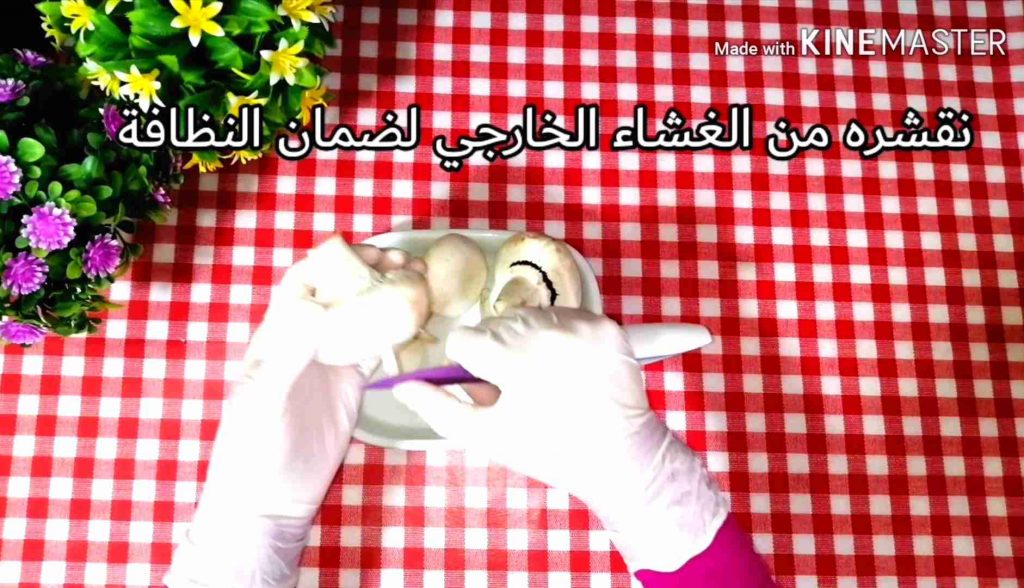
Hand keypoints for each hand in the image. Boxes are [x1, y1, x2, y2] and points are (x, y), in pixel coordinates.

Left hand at [165, 238, 424, 587]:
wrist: (270, 498)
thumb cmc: (253, 449)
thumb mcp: (262, 401)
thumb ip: (286, 356)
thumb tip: (316, 310)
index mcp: (276, 337)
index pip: (303, 284)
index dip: (332, 261)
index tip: (366, 252)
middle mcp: (305, 341)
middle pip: (339, 293)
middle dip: (370, 271)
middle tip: (405, 262)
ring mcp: (330, 362)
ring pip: (362, 315)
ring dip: (388, 295)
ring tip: (420, 281)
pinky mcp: (352, 385)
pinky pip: (377, 348)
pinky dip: (398, 330)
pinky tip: (419, 319)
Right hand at [393, 307, 729, 572]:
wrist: (619, 457)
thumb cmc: (547, 450)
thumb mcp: (487, 436)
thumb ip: (439, 408)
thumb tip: (402, 385)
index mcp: (514, 360)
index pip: (464, 340)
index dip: (469, 365)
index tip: (487, 384)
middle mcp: (547, 332)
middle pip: (495, 325)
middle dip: (498, 351)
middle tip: (519, 386)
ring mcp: (581, 325)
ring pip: (528, 316)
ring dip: (527, 339)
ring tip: (545, 374)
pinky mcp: (606, 324)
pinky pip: (565, 315)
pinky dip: (560, 334)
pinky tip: (569, 365)